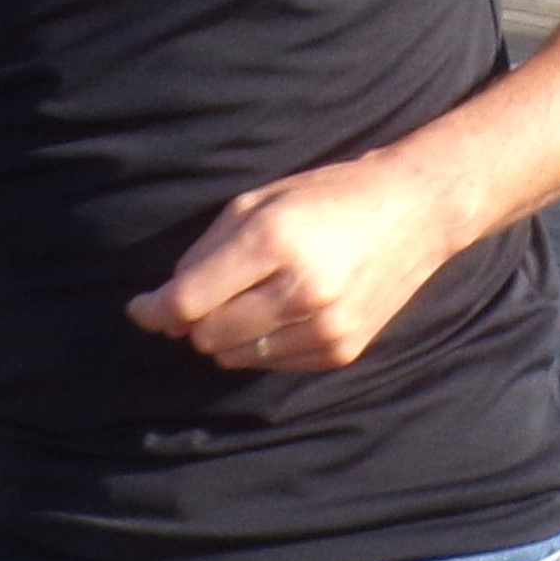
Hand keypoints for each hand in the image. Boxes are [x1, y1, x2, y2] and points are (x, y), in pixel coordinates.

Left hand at [125, 152, 462, 372]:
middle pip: (206, 335)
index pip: (189, 301)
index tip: (141, 308)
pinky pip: (272, 363)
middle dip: (195, 319)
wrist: (418, 211)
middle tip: (212, 293)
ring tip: (254, 298)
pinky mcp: (343, 349)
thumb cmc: (330, 197)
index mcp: (275, 240)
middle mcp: (302, 289)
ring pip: (235, 355)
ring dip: (228, 333)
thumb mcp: (260, 201)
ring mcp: (326, 325)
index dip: (154, 309)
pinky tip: (286, 311)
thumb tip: (163, 311)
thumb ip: (205, 253)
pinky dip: (264, 343)